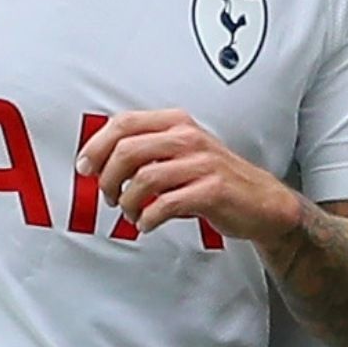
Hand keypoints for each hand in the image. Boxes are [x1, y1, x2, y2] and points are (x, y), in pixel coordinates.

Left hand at [75, 108, 300, 242]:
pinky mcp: (211, 190)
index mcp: (177, 122)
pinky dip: (147, 218)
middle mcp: (188, 137)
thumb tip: (100, 162)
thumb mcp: (182, 152)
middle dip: (107, 178)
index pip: (123, 123)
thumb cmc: (215, 177)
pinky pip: (165, 204)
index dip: (96, 146)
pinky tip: (147, 224)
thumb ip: (147, 151)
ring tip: (130, 213)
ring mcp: (202, 163)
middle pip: (127, 150)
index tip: (85, 168)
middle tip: (109, 196)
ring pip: (143, 178)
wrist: (262, 201)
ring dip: (127, 203)